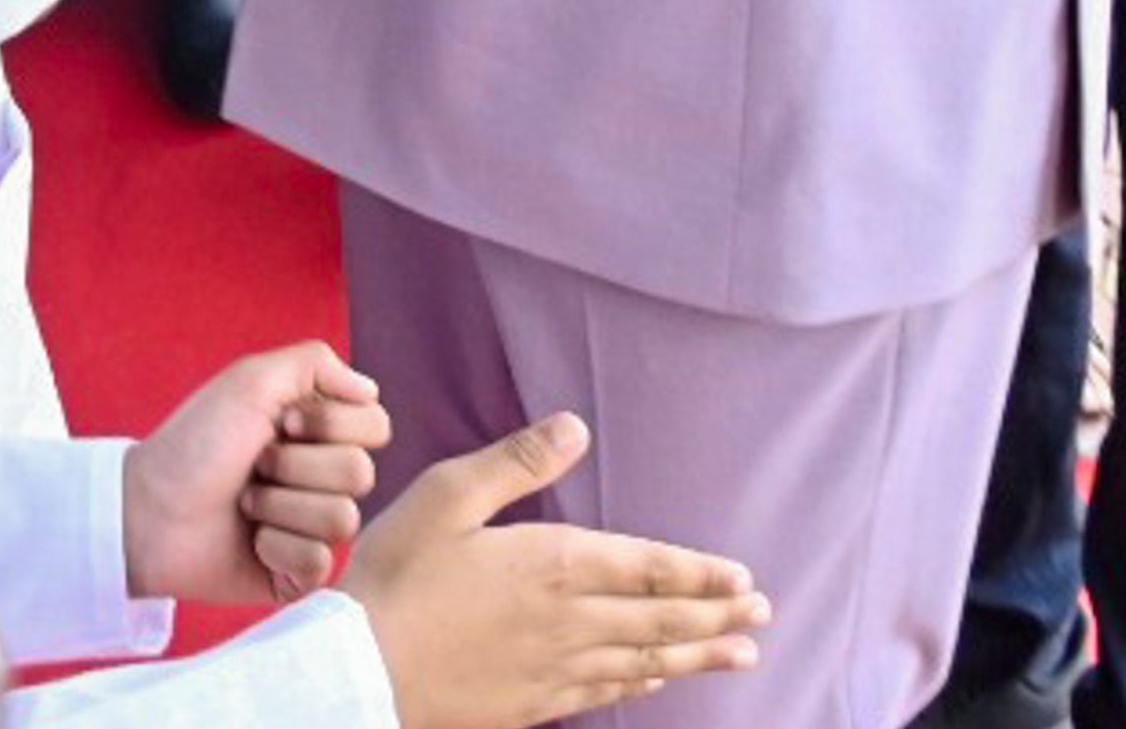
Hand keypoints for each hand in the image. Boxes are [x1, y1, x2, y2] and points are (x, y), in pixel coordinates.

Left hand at [122, 342, 388, 606]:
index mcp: (318, 432)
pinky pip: (319, 561)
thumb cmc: (195, 442)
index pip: (376, 425)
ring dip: (279, 506)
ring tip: (244, 504)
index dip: (327, 423)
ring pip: (342, 519)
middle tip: (252, 465)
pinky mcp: (302, 574)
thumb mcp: (250, 381)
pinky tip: (250, 541)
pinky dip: (275, 546)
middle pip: (360, 473)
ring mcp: (315, 528)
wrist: (151, 509)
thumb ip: (315, 363)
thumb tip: (371, 390)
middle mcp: (324, 479)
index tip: (279, 422)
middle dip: (294, 465)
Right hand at [348, 414, 767, 728]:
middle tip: (762, 614)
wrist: (363, 666)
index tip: (743, 579)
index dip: (700, 575)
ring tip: (741, 654)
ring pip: (649, 662)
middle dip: (718, 616)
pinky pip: (609, 692)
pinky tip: (658, 681)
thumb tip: (575, 425)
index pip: (650, 570)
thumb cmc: (398, 573)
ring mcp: (558, 668)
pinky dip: (645, 684)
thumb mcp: (446, 496)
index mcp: (555, 564)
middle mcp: (571, 621)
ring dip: (700, 655)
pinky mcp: (537, 701)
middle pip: (663, 620)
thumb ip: (516, 462)